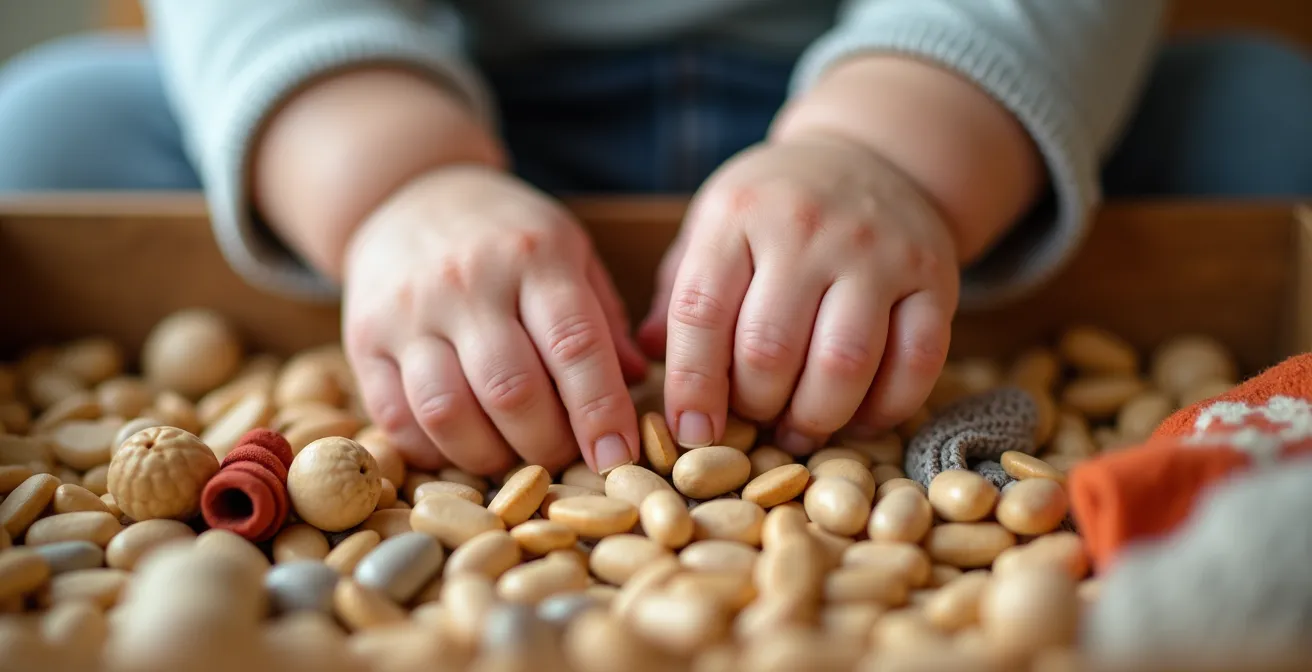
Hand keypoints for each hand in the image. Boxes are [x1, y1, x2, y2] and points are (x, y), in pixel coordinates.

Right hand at [342, 166, 646, 475]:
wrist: (407, 195)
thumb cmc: (508, 237)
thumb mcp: (569, 253)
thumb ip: (603, 319)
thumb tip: (636, 384)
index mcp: (535, 256)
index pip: (574, 344)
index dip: (599, 411)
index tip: (618, 456)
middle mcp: (468, 281)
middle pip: (511, 389)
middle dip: (547, 445)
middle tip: (565, 459)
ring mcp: (409, 311)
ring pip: (448, 411)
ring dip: (489, 456)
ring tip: (513, 459)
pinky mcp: (364, 339)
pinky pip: (395, 417)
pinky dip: (432, 451)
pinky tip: (460, 449)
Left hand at [637, 135, 959, 454]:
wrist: (874, 155)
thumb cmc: (776, 208)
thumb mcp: (714, 227)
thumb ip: (679, 293)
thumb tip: (644, 361)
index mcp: (738, 215)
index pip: (702, 311)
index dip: (691, 384)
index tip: (691, 430)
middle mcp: (807, 228)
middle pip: (770, 348)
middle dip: (755, 407)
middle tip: (753, 423)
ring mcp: (878, 253)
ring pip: (843, 363)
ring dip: (815, 417)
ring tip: (799, 430)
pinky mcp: (935, 279)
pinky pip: (917, 364)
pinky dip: (886, 409)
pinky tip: (859, 419)